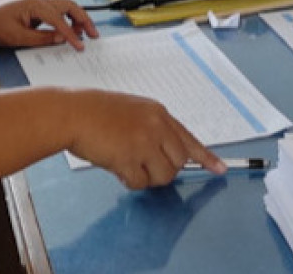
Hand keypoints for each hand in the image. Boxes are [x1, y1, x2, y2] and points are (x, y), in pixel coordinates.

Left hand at [0, 0, 97, 50]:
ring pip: (62, 4)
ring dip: (74, 16)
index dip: (72, 35)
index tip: (81, 46)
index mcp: (34, 4)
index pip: (60, 20)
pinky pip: (52, 4)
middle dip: (83, 19)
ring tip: (82, 30)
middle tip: (93, 34)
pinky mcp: (30, 3)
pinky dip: (63, 11)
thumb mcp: (17, 38)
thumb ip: (42, 38)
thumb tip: (62, 39)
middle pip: (68, 5)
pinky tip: (67, 16)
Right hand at [66, 89, 225, 187]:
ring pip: (164, 176)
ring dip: (148, 177)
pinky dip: (130, 181)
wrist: (72, 113)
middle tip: (145, 167)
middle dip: (165, 170)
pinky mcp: (129, 157)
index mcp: (158, 113)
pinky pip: (140, 182)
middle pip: (179, 162)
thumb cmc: (95, 112)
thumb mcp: (132, 111)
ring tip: (128, 166)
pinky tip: (117, 168)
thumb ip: (152, 129)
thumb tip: (164, 155)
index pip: (189, 138)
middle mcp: (156, 126)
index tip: (220, 169)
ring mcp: (144, 142)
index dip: (206, 157)